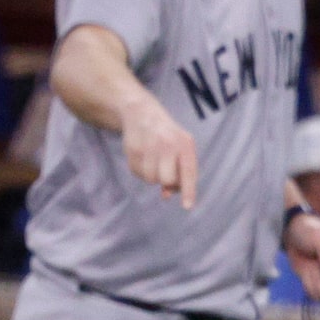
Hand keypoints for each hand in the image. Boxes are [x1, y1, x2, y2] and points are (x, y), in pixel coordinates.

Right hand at [119, 85, 197, 206]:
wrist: (142, 112)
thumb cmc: (169, 138)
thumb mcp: (182, 151)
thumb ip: (181, 174)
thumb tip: (165, 195)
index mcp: (184, 143)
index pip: (187, 171)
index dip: (188, 190)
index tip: (187, 207)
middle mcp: (166, 142)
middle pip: (166, 179)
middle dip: (166, 181)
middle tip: (165, 170)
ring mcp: (147, 144)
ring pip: (150, 179)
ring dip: (152, 176)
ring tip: (154, 162)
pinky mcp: (131, 148)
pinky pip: (137, 173)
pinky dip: (141, 171)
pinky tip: (144, 157)